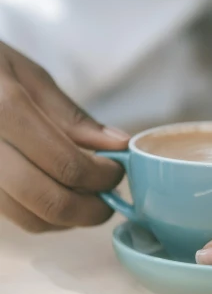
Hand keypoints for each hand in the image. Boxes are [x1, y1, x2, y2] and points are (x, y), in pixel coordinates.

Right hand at [0, 42, 128, 231]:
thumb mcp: (26, 74)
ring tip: (86, 199)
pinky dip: (40, 215)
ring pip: (26, 218)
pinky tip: (55, 196)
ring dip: (67, 219)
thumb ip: (71, 116)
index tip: (118, 172)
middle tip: (109, 200)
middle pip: (46, 200)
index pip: (65, 163)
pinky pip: (8, 214)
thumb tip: (118, 145)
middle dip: (89, 209)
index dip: (102, 176)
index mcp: (2, 108)